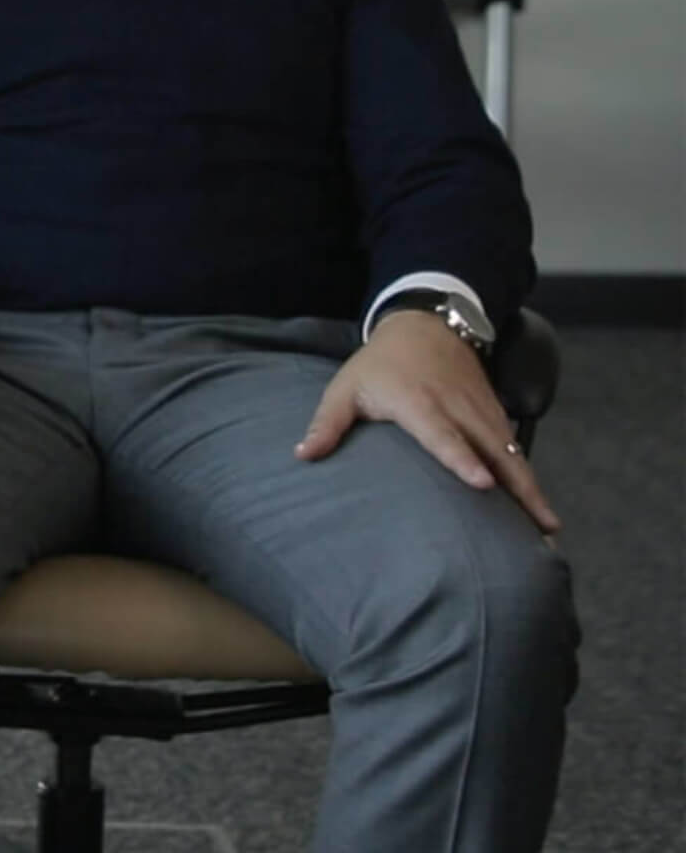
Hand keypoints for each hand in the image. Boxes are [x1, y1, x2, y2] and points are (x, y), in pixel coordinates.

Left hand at [297, 308, 560, 534]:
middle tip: (540, 526)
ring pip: (510, 452)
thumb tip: (303, 456)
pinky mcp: (494, 413)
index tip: (481, 484)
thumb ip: (327, 422)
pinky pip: (513, 447)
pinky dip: (528, 474)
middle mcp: (458, 407)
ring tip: (548, 527)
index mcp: (418, 403)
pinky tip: (537, 505)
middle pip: (493, 450)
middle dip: (518, 486)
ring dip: (531, 488)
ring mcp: (481, 410)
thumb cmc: (380, 364)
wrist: (424, 325)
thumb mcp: (347, 387)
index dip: (461, 459)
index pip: (442, 434)